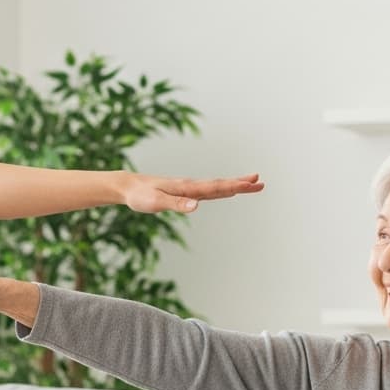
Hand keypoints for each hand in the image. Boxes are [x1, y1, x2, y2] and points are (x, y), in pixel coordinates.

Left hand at [120, 173, 263, 213]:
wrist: (128, 186)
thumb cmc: (140, 195)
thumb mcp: (156, 202)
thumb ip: (176, 204)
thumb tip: (196, 206)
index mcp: (188, 188)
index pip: (216, 187)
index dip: (236, 186)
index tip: (253, 184)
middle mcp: (191, 186)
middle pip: (221, 185)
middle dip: (241, 185)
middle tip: (261, 183)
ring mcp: (188, 189)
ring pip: (216, 187)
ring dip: (234, 186)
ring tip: (251, 184)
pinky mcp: (183, 192)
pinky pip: (207, 191)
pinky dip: (221, 190)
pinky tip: (226, 192)